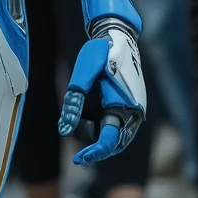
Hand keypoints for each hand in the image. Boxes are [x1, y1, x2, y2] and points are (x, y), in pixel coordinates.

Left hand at [58, 21, 144, 164]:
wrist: (118, 37)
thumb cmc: (100, 53)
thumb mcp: (82, 74)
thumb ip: (74, 102)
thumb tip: (64, 131)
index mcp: (122, 105)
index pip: (108, 139)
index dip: (93, 153)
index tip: (78, 159)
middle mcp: (133, 112)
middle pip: (115, 143)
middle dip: (97, 149)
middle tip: (79, 156)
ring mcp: (133, 110)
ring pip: (117, 136)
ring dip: (101, 140)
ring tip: (85, 135)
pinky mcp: (130, 107)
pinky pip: (117, 126)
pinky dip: (104, 128)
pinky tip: (91, 119)